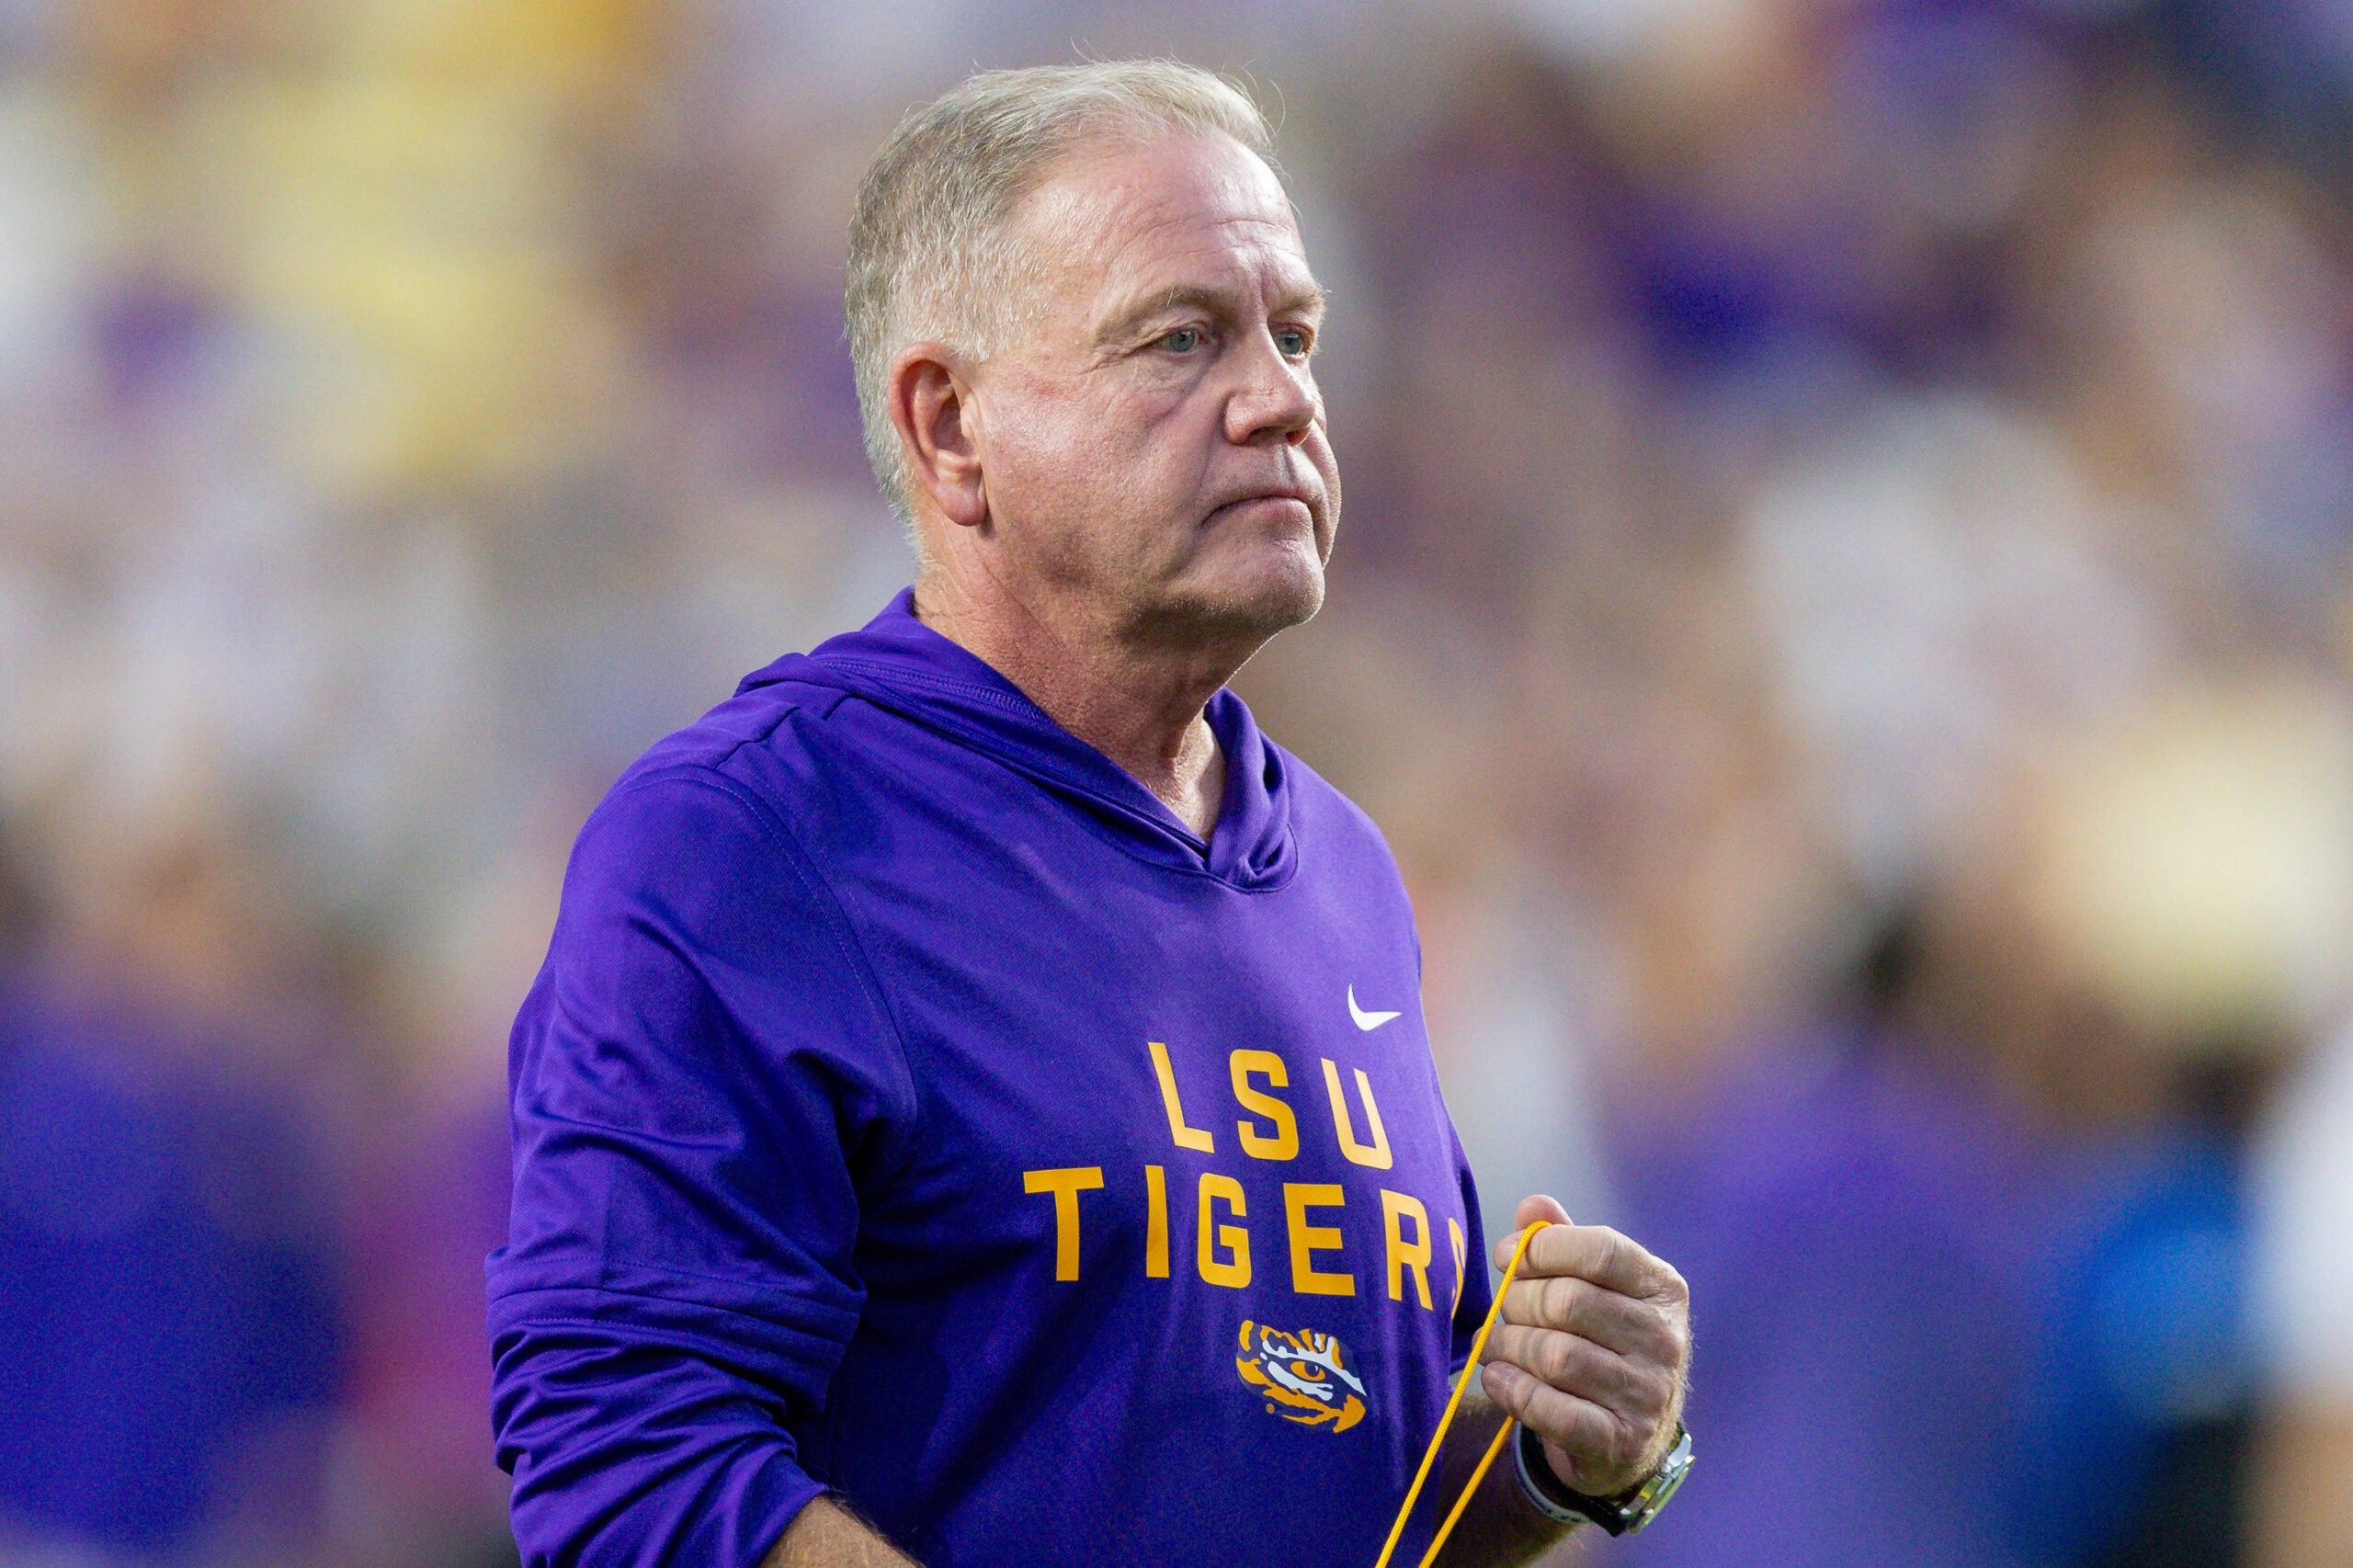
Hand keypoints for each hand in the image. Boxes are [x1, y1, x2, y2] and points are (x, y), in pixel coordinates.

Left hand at [1479, 1195, 1690, 1499]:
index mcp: (1662, 1288)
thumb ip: (1564, 1243)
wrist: (1627, 1441)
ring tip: (1496, 1345)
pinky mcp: (1620, 1440)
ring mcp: (1647, 1393)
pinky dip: (1512, 1390)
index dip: (1541, 1248)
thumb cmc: (1603, 1345)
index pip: (1600, 1250)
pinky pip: (1551, 1409)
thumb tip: (1532, 1207)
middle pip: (1567, 1302)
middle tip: (1505, 1309)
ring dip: (1509, 1347)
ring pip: (1554, 1355)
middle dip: (1518, 1301)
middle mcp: (1664, 1339)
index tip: (1506, 1258)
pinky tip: (1498, 1378)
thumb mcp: (1595, 1288)